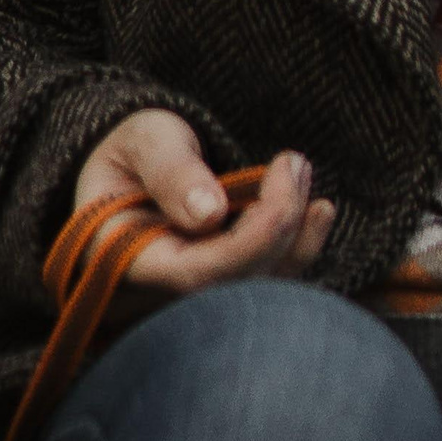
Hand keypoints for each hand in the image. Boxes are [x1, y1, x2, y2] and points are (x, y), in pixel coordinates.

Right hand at [67, 109, 334, 316]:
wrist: (132, 168)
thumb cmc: (134, 151)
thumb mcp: (144, 141)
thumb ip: (171, 171)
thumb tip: (209, 214)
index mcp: (122, 260)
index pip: (197, 274)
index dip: (254, 235)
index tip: (282, 171)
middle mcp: (155, 295)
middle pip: (234, 287)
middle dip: (280, 227)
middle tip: (295, 162)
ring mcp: (187, 299)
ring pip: (258, 292)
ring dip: (297, 237)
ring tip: (301, 172)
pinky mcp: (220, 290)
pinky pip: (266, 285)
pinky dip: (299, 249)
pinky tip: (319, 210)